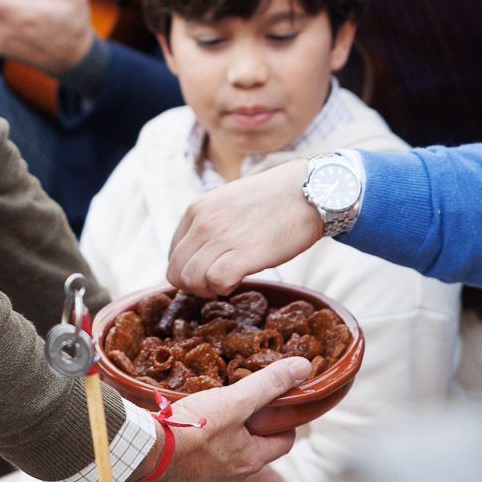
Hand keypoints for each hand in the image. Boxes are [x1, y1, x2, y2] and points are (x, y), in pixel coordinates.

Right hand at [136, 358, 310, 481]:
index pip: (283, 444)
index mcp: (251, 459)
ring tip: (219, 461)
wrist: (146, 454)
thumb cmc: (192, 429)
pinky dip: (194, 478)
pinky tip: (183, 463)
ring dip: (229, 480)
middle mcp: (233, 480)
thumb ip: (267, 384)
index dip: (283, 427)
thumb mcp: (233, 400)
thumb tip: (302, 367)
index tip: (276, 415)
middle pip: (260, 477)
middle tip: (255, 447)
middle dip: (264, 469)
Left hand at [168, 159, 321, 295]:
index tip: (209, 270)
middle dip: (194, 285)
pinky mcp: (242, 253)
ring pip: (190, 280)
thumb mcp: (229, 203)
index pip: (173, 253)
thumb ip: (210, 224)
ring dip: (208, 289)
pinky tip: (240, 279)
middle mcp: (202, 222)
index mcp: (196, 209)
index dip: (189, 269)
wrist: (308, 192)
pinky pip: (216, 282)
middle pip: (175, 272)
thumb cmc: (274, 201)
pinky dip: (224, 288)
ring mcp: (220, 237)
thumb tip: (201, 252)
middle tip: (217, 282)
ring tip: (230, 280)